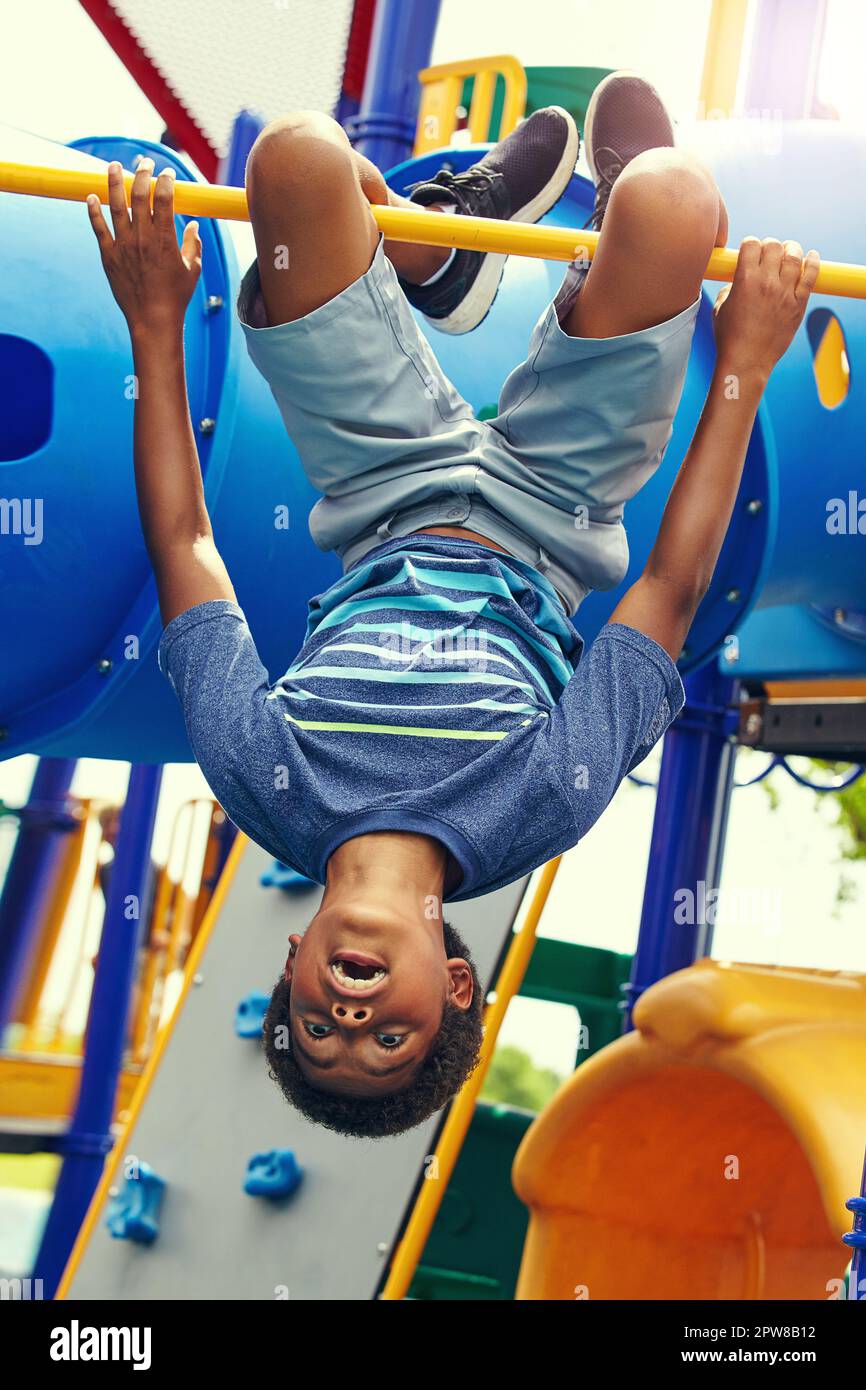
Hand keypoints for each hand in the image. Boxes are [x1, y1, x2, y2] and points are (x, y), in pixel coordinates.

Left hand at [87, 159, 201, 335]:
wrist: (152, 319)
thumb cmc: (176, 296)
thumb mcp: (193, 269)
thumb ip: (193, 244)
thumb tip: (195, 226)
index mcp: (165, 239)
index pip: (164, 198)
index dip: (165, 181)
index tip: (166, 173)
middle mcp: (142, 238)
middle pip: (139, 195)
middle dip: (142, 173)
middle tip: (144, 163)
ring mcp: (123, 245)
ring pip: (115, 205)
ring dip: (113, 182)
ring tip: (113, 166)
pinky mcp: (109, 256)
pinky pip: (99, 228)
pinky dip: (94, 211)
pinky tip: (92, 197)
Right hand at [712, 237, 819, 377]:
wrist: (746, 361)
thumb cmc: (729, 337)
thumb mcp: (720, 307)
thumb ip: (730, 287)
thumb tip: (738, 278)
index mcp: (745, 280)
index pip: (752, 244)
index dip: (750, 244)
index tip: (750, 250)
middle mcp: (767, 283)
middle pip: (774, 246)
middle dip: (770, 245)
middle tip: (769, 253)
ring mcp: (785, 293)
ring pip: (795, 256)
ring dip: (791, 249)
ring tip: (788, 252)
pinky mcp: (799, 304)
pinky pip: (811, 275)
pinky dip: (813, 262)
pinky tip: (812, 256)